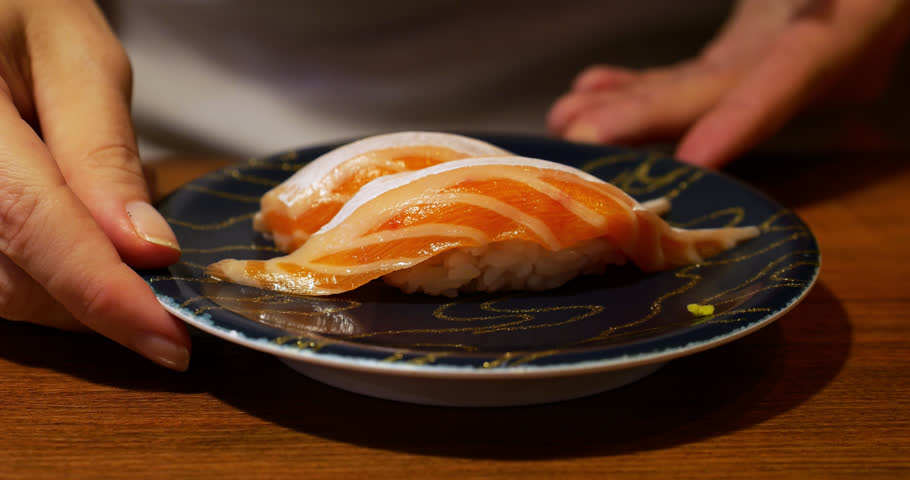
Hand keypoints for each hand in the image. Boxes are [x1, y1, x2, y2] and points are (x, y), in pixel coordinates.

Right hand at [0, 0, 188, 369]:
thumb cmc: (19, 9)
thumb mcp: (73, 55)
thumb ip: (102, 150)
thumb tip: (148, 251)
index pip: (32, 222)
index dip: (104, 292)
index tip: (170, 340)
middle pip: (13, 277)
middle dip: (100, 302)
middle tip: (166, 296)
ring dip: (74, 296)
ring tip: (120, 245)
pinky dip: (46, 277)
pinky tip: (82, 242)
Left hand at [548, 0, 909, 167]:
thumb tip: (770, 27)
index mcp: (854, 31)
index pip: (793, 77)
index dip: (744, 120)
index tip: (695, 157)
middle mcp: (817, 65)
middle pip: (723, 97)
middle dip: (649, 121)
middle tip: (583, 136)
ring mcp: (775, 64)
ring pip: (697, 94)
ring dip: (629, 109)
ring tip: (568, 117)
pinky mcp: (747, 56)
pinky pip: (691, 80)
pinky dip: (641, 87)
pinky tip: (593, 88)